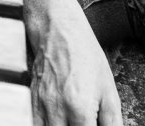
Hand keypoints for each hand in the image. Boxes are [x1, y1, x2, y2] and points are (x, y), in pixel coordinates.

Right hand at [30, 11, 122, 125]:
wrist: (57, 29)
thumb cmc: (85, 55)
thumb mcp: (108, 89)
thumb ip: (113, 122)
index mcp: (80, 110)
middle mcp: (57, 111)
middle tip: (85, 123)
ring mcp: (41, 106)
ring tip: (73, 122)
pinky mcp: (31, 101)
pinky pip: (34, 124)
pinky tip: (58, 122)